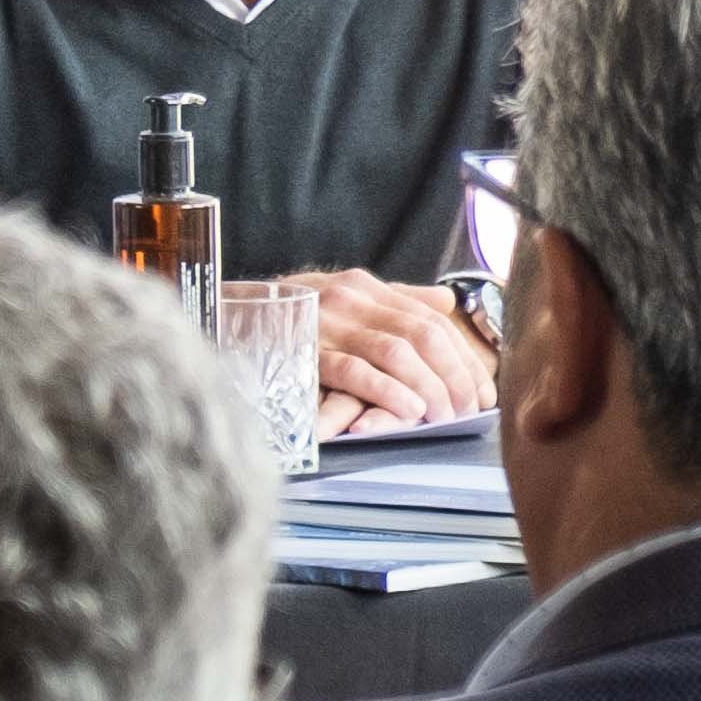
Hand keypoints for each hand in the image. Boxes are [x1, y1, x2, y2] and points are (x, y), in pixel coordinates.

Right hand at [299, 268, 497, 437]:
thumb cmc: (283, 315)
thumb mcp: (340, 295)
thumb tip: (445, 299)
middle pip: (422, 334)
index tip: (481, 391)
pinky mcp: (303, 351)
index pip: (431, 318)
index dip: (463, 357)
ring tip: (443, 414)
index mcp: (363, 285)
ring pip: (396, 351)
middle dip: (453, 374)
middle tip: (468, 409)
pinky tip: (408, 409)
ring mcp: (325, 323)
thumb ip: (393, 299)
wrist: (220, 315)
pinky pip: (354, 370)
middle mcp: (349, 298)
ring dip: (428, 386)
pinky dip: (387, 390)